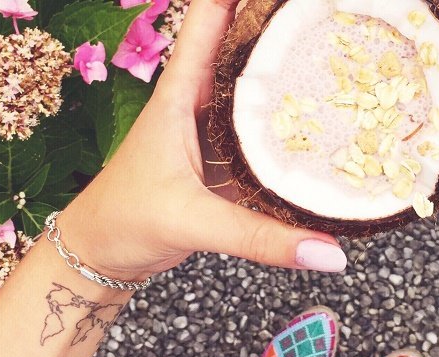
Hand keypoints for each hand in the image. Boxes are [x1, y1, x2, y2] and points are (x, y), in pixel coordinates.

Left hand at [59, 0, 346, 280]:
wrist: (105, 252)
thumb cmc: (127, 221)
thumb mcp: (192, 221)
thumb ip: (260, 237)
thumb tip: (329, 252)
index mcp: (181, 95)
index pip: (208, 19)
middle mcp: (201, 102)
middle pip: (243, 46)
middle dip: (280, 28)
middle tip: (326, 18)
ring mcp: (216, 131)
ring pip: (257, 90)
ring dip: (289, 73)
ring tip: (334, 57)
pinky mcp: (229, 160)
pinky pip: (265, 134)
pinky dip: (290, 126)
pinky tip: (323, 125)